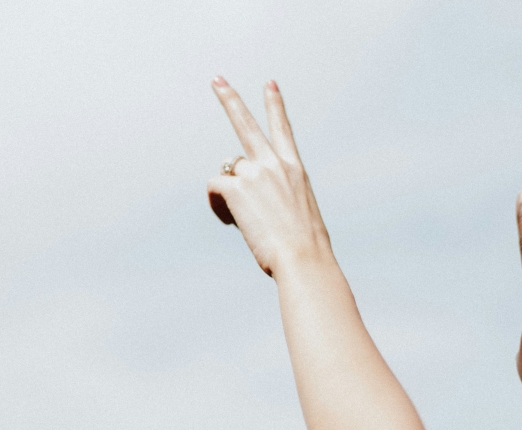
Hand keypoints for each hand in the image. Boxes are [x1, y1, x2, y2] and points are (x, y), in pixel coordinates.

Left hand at [207, 77, 331, 276]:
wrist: (304, 258)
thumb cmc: (306, 248)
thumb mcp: (300, 214)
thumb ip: (278, 199)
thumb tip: (251, 204)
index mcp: (295, 170)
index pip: (283, 129)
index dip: (275, 105)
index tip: (269, 84)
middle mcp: (275, 164)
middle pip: (247, 124)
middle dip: (230, 99)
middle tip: (216, 80)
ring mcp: (255, 173)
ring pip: (228, 171)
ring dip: (229, 192)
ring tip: (242, 218)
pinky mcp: (237, 187)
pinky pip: (215, 187)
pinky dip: (217, 204)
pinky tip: (230, 221)